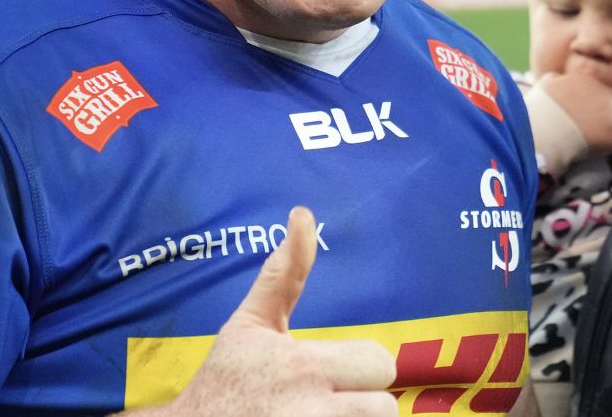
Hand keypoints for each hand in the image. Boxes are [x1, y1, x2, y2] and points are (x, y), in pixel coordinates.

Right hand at [145, 207, 397, 416]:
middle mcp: (309, 412)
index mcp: (301, 367)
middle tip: (328, 402)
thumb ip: (284, 274)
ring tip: (323, 416)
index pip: (380, 363)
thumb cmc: (226, 379)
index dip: (360, 368)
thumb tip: (303, 214)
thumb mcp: (250, 323)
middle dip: (361, 405)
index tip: (331, 374)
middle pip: (385, 409)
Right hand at [537, 73, 611, 155]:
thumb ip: (553, 80)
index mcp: (587, 81)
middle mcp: (604, 93)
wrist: (543, 131)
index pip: (604, 90)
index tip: (593, 114)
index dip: (600, 103)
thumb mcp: (544, 86)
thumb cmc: (539, 111)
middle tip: (602, 126)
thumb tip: (555, 78)